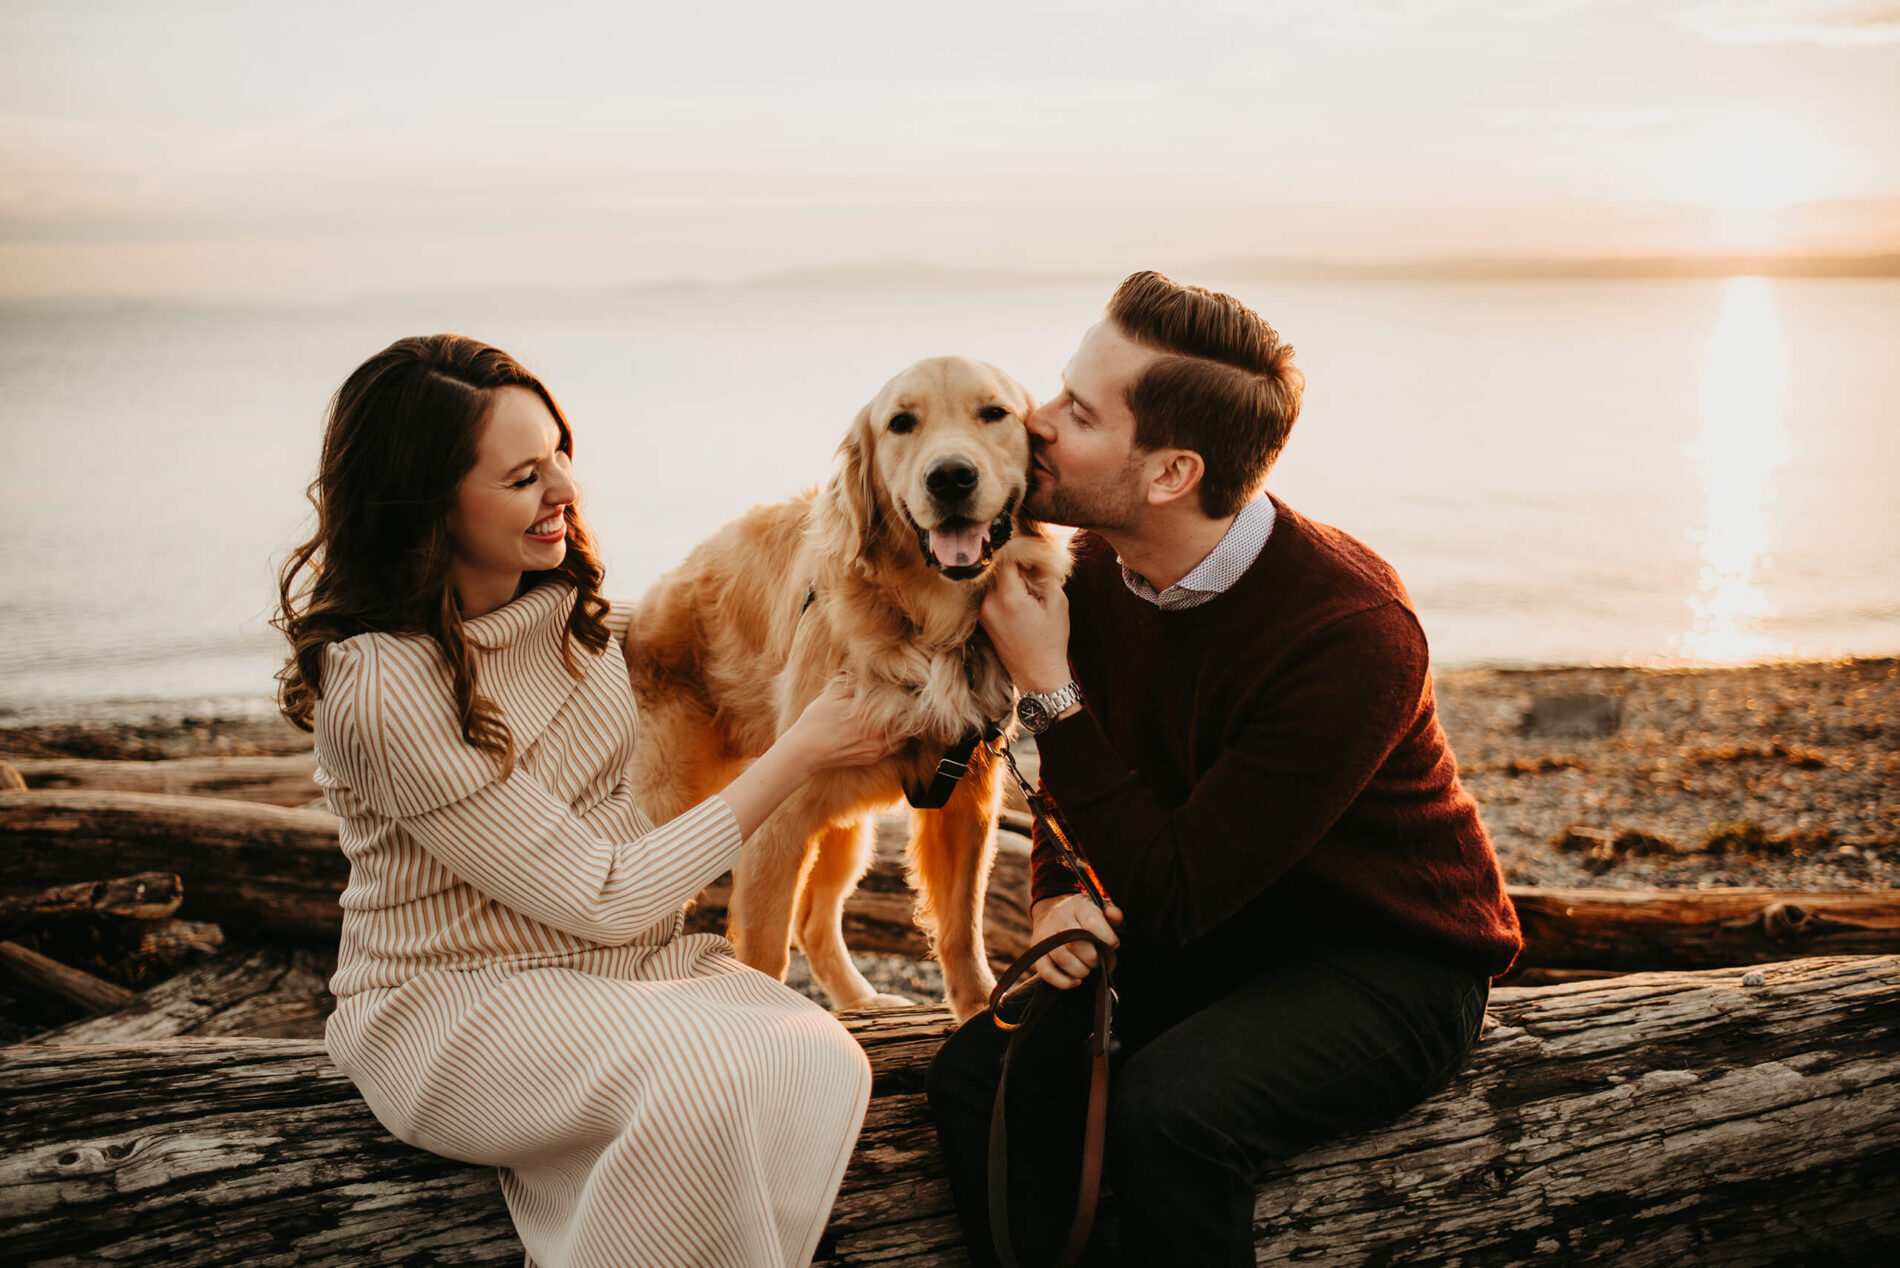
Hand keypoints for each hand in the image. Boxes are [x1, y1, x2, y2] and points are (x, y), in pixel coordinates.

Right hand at [778, 678, 902, 772]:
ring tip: (898, 714)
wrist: (805, 751)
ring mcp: (877, 747)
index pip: (902, 700)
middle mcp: (877, 731)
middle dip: (907, 708)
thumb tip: (869, 670)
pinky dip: (898, 737)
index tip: (905, 686)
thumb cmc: (816, 720)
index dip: (905, 692)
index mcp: (869, 711)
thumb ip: (852, 680)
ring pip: (906, 734)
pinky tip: (889, 729)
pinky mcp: (874, 757)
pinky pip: (897, 747)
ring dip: (904, 724)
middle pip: (908, 718)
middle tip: (906, 699)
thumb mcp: (832, 693)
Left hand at [980, 560, 1071, 693]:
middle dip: (1015, 568)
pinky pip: (991, 597)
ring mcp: (984, 613)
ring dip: (1009, 581)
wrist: (1037, 674)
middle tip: (1033, 576)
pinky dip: (1004, 594)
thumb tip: (1037, 561)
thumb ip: (1046, 577)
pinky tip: (1020, 604)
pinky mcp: (984, 621)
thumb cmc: (1051, 641)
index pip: (1006, 561)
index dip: (1021, 557)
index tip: (1034, 563)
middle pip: (997, 571)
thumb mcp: (1058, 604)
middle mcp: (990, 604)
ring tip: (1028, 592)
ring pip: (993, 583)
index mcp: (1008, 598)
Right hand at [1028, 892, 1121, 989]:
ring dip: (1081, 971)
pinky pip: (1046, 972)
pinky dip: (1063, 981)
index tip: (1112, 946)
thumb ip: (1112, 912)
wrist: (1051, 911)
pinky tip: (1076, 981)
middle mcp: (1059, 918)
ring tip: (1088, 969)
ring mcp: (1045, 935)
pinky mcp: (1037, 952)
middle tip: (1099, 961)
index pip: (1093, 923)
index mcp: (1078, 906)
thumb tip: (1116, 916)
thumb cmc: (1082, 914)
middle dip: (1094, 958)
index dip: (1107, 939)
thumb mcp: (1099, 907)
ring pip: (1063, 959)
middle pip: (1077, 944)